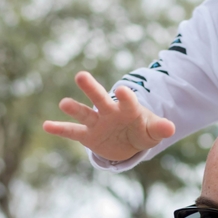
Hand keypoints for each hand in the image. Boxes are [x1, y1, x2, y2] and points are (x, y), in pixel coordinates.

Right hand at [43, 71, 175, 160]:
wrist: (129, 141)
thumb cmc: (142, 131)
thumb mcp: (152, 132)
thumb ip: (159, 129)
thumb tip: (171, 128)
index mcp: (127, 109)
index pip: (127, 101)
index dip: (125, 96)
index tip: (122, 89)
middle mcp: (109, 112)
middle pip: (100, 98)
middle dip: (92, 88)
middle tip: (81, 75)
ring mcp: (97, 122)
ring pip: (84, 113)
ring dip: (74, 108)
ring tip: (64, 103)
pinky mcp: (87, 135)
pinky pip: (72, 131)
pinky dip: (60, 129)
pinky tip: (46, 125)